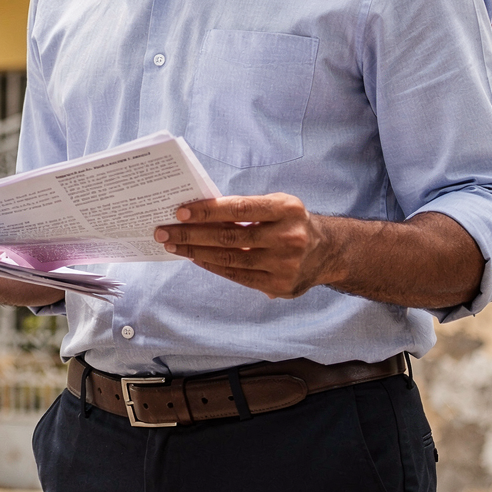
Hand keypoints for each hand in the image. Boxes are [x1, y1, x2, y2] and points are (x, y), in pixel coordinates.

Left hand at [155, 194, 341, 298]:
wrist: (327, 252)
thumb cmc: (291, 222)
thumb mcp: (277, 205)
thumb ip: (245, 209)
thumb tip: (201, 213)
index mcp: (287, 209)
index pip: (239, 208)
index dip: (208, 210)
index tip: (180, 212)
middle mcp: (288, 237)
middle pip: (229, 237)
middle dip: (191, 234)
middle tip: (164, 231)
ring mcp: (284, 264)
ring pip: (229, 259)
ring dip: (196, 252)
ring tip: (173, 245)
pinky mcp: (279, 286)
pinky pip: (237, 276)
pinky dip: (213, 266)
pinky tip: (195, 258)